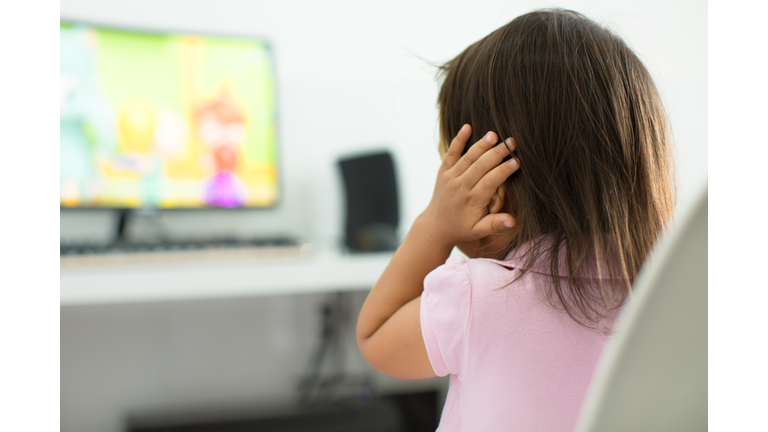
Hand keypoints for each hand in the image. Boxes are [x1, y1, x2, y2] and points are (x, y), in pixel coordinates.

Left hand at [419, 124, 519, 249]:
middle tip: (512, 142)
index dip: (504, 172)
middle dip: (497, 154)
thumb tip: (512, 221)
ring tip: (494, 134)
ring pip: (467, 158)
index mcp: (472, 201)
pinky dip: (458, 140)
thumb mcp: (479, 231)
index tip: (517, 162)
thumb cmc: (462, 228)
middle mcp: (460, 187)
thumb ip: (495, 225)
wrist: (436, 226)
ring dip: (481, 145)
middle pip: (480, 166)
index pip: (490, 182)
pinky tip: (467, 127)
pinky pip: (451, 153)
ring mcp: (450, 177)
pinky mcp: (443, 171)